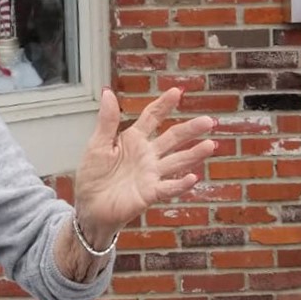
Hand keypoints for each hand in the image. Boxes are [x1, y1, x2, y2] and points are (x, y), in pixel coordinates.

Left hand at [74, 87, 214, 241]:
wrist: (89, 208)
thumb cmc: (93, 176)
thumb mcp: (97, 145)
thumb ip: (106, 121)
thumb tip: (108, 92)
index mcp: (133, 140)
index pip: (152, 118)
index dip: (164, 105)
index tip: (177, 92)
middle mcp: (147, 155)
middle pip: (172, 138)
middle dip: (190, 129)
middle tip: (208, 121)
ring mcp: (151, 174)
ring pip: (177, 161)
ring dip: (194, 154)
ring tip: (210, 145)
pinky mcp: (149, 194)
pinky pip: (168, 188)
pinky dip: (180, 184)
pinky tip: (193, 177)